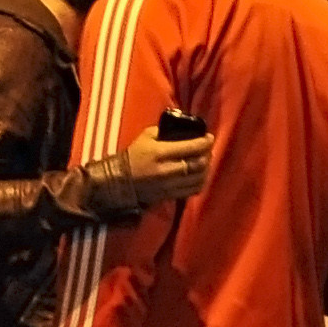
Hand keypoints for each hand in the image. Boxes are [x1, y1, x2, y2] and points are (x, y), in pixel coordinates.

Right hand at [55, 125, 212, 221]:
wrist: (118, 182)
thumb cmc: (132, 156)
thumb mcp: (146, 137)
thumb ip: (165, 132)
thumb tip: (183, 130)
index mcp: (160, 153)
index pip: (190, 148)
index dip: (204, 143)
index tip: (209, 138)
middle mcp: (167, 170)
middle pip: (197, 164)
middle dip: (207, 155)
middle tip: (208, 149)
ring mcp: (169, 186)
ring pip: (197, 179)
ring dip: (206, 169)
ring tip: (206, 162)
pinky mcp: (169, 196)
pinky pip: (191, 190)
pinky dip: (200, 182)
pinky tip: (199, 175)